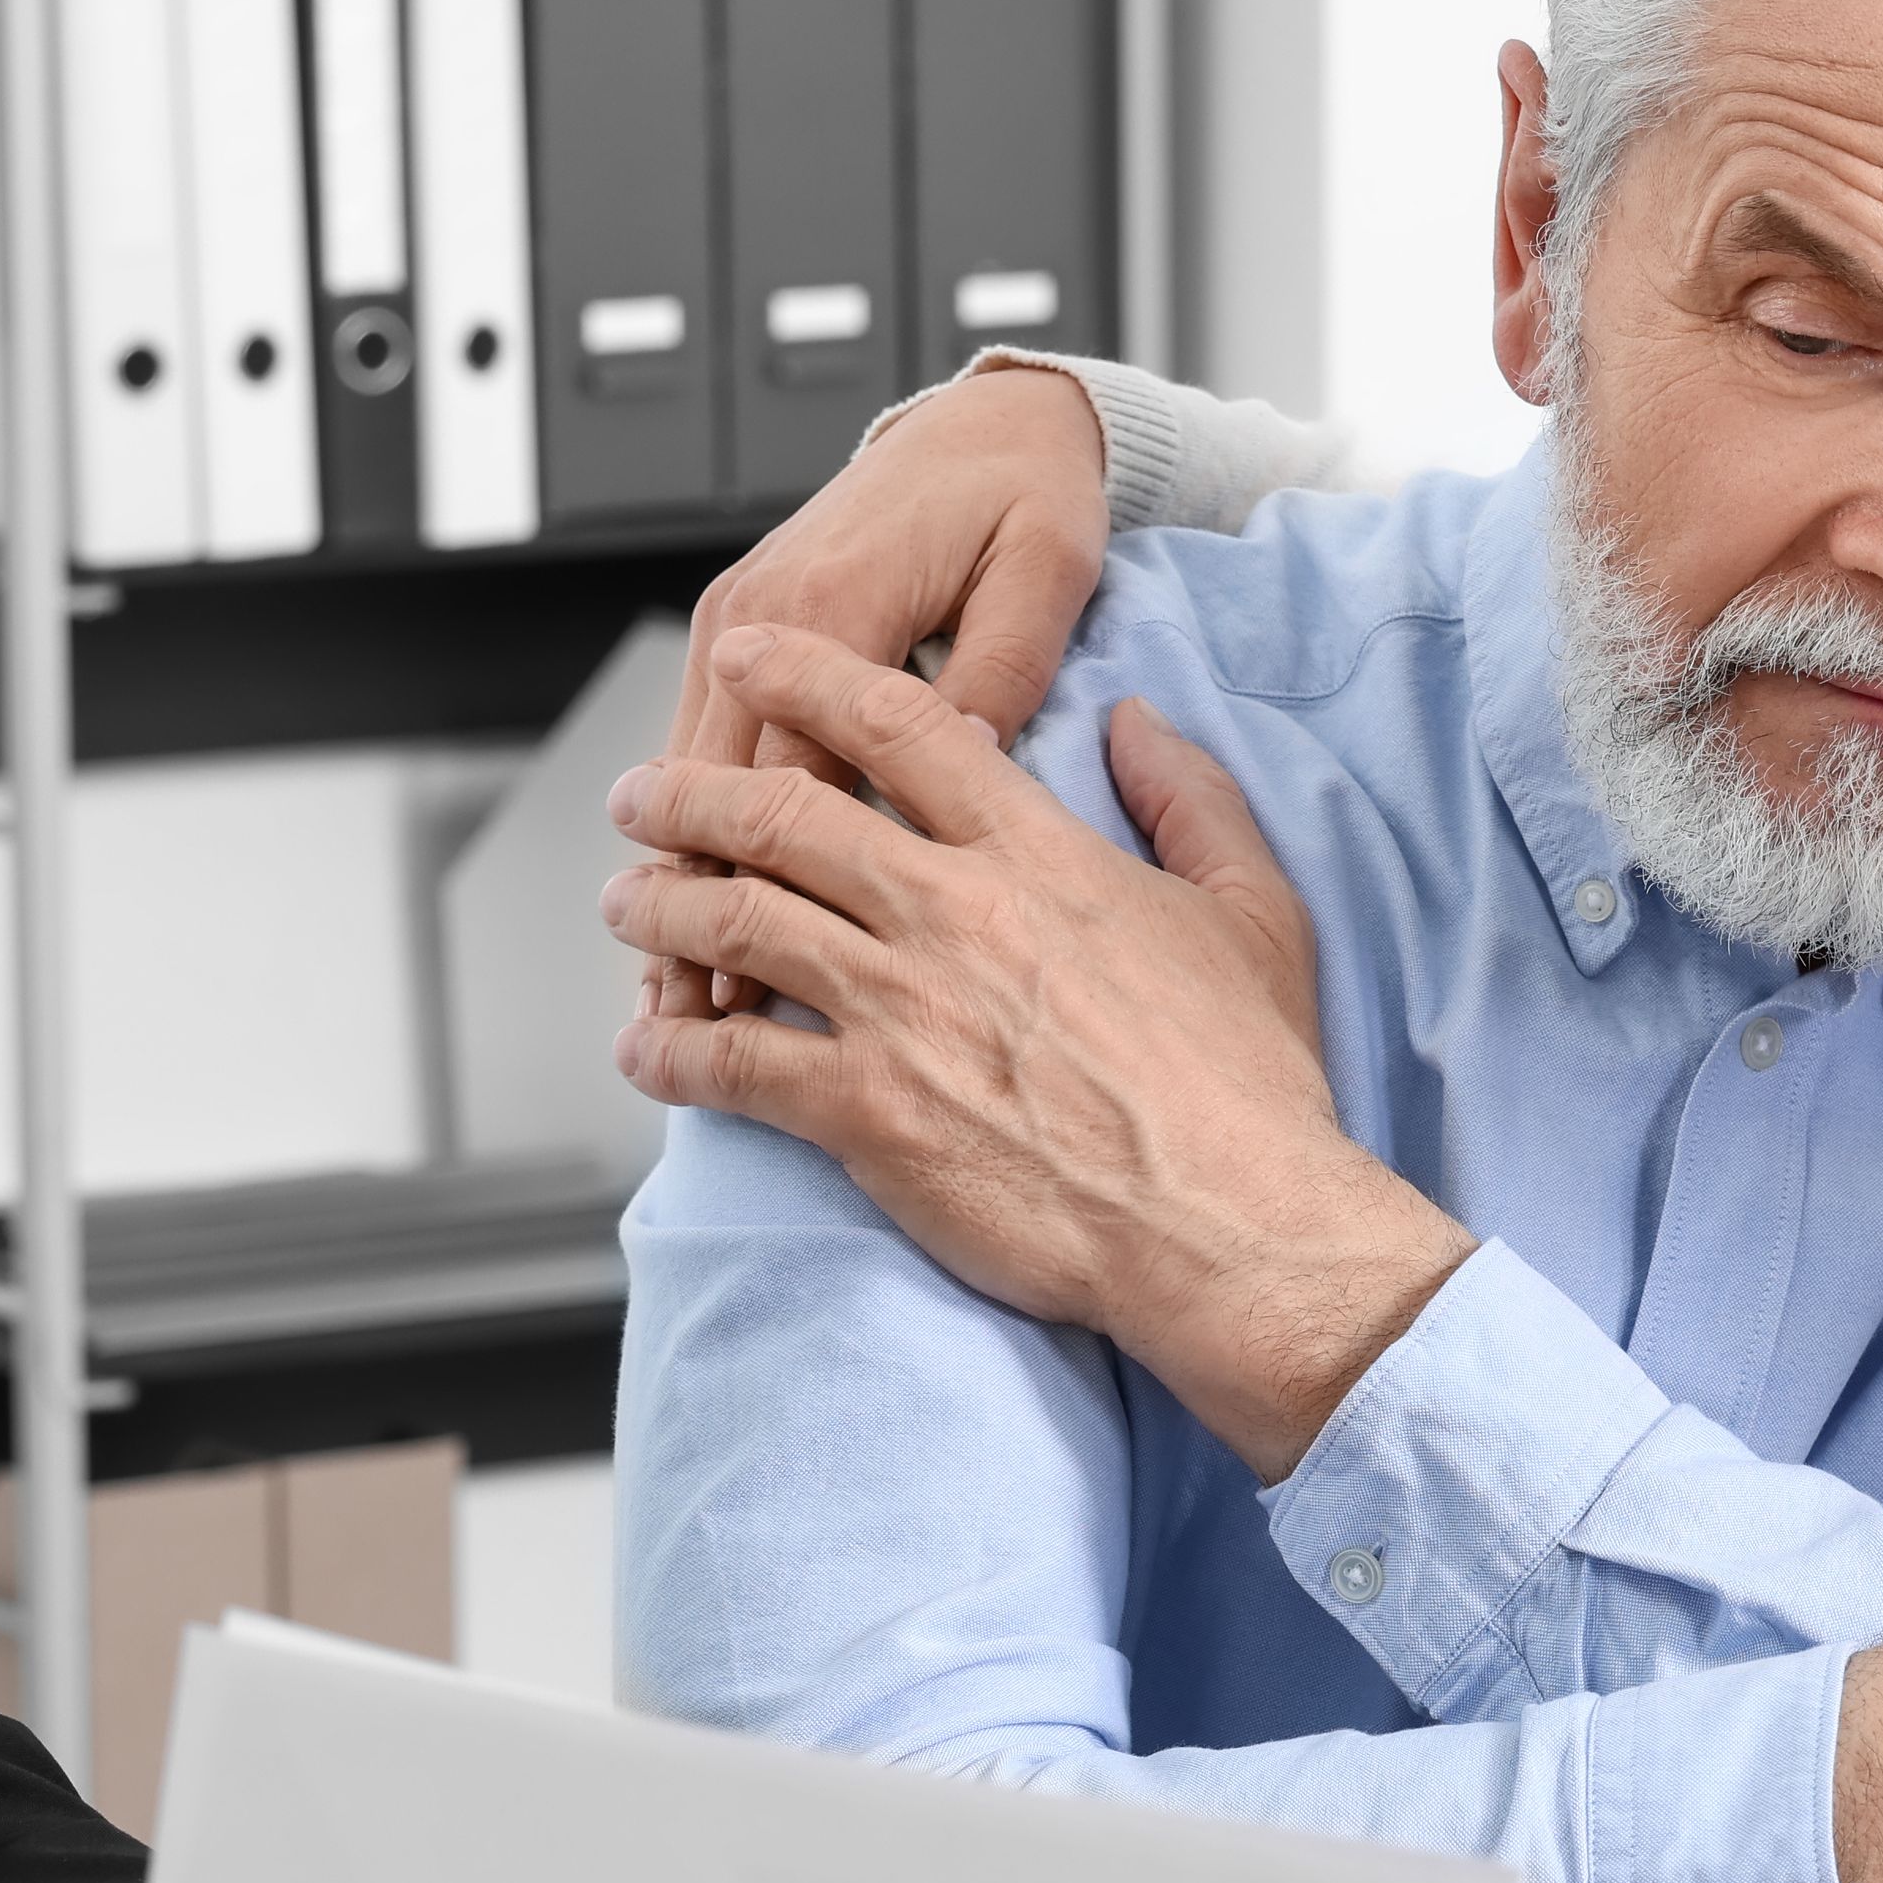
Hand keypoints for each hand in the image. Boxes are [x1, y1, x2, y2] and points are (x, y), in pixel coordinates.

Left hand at [602, 627, 1468, 1479]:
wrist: (1232, 1227)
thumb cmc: (1249, 1087)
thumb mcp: (1255, 912)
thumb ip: (1192, 798)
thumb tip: (1136, 722)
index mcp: (1035, 856)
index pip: (897, 727)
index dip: (807, 675)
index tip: (751, 655)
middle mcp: (952, 914)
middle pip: (780, 816)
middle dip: (689, 794)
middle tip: (642, 795)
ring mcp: (901, 1013)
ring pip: (736, 922)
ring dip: (662, 904)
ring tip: (626, 901)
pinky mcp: (869, 1114)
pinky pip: (733, 1062)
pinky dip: (672, 1048)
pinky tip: (646, 1045)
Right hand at [647, 361, 1118, 1019]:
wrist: (987, 420)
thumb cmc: (1026, 498)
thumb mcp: (1042, 573)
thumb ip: (1000, 669)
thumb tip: (967, 764)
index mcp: (836, 604)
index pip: (785, 777)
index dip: (765, 896)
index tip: (756, 989)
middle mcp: (765, 613)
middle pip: (713, 791)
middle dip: (694, 913)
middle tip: (688, 1023)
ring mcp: (738, 620)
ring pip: (690, 775)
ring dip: (678, 882)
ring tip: (669, 995)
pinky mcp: (739, 629)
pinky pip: (702, 745)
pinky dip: (690, 833)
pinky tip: (688, 907)